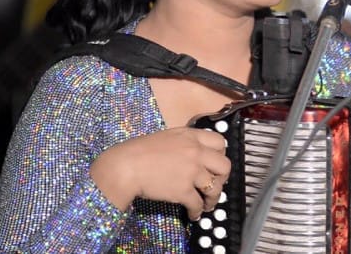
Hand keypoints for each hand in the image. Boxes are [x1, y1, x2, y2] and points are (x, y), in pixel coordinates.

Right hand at [90, 127, 230, 220]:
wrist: (125, 166)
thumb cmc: (140, 151)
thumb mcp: (168, 137)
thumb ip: (185, 142)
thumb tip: (194, 155)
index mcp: (191, 136)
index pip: (220, 142)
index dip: (221, 154)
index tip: (215, 164)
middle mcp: (196, 152)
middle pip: (225, 166)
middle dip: (222, 178)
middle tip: (215, 185)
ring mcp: (191, 171)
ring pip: (215, 188)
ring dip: (213, 198)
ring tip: (207, 204)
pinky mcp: (183, 190)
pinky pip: (198, 204)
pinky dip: (197, 211)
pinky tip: (193, 214)